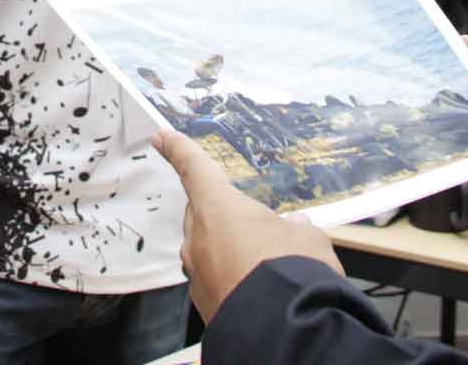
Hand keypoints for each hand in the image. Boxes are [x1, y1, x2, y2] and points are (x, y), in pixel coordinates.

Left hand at [153, 130, 342, 321]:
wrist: (281, 331)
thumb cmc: (292, 273)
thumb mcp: (306, 239)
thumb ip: (295, 229)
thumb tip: (296, 230)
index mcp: (218, 208)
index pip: (194, 168)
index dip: (178, 149)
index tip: (161, 137)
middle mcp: (198, 237)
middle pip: (203, 214)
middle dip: (225, 216)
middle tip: (258, 226)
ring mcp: (198, 272)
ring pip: (208, 249)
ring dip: (229, 249)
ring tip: (267, 263)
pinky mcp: (204, 302)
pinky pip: (215, 279)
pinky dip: (231, 278)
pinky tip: (258, 286)